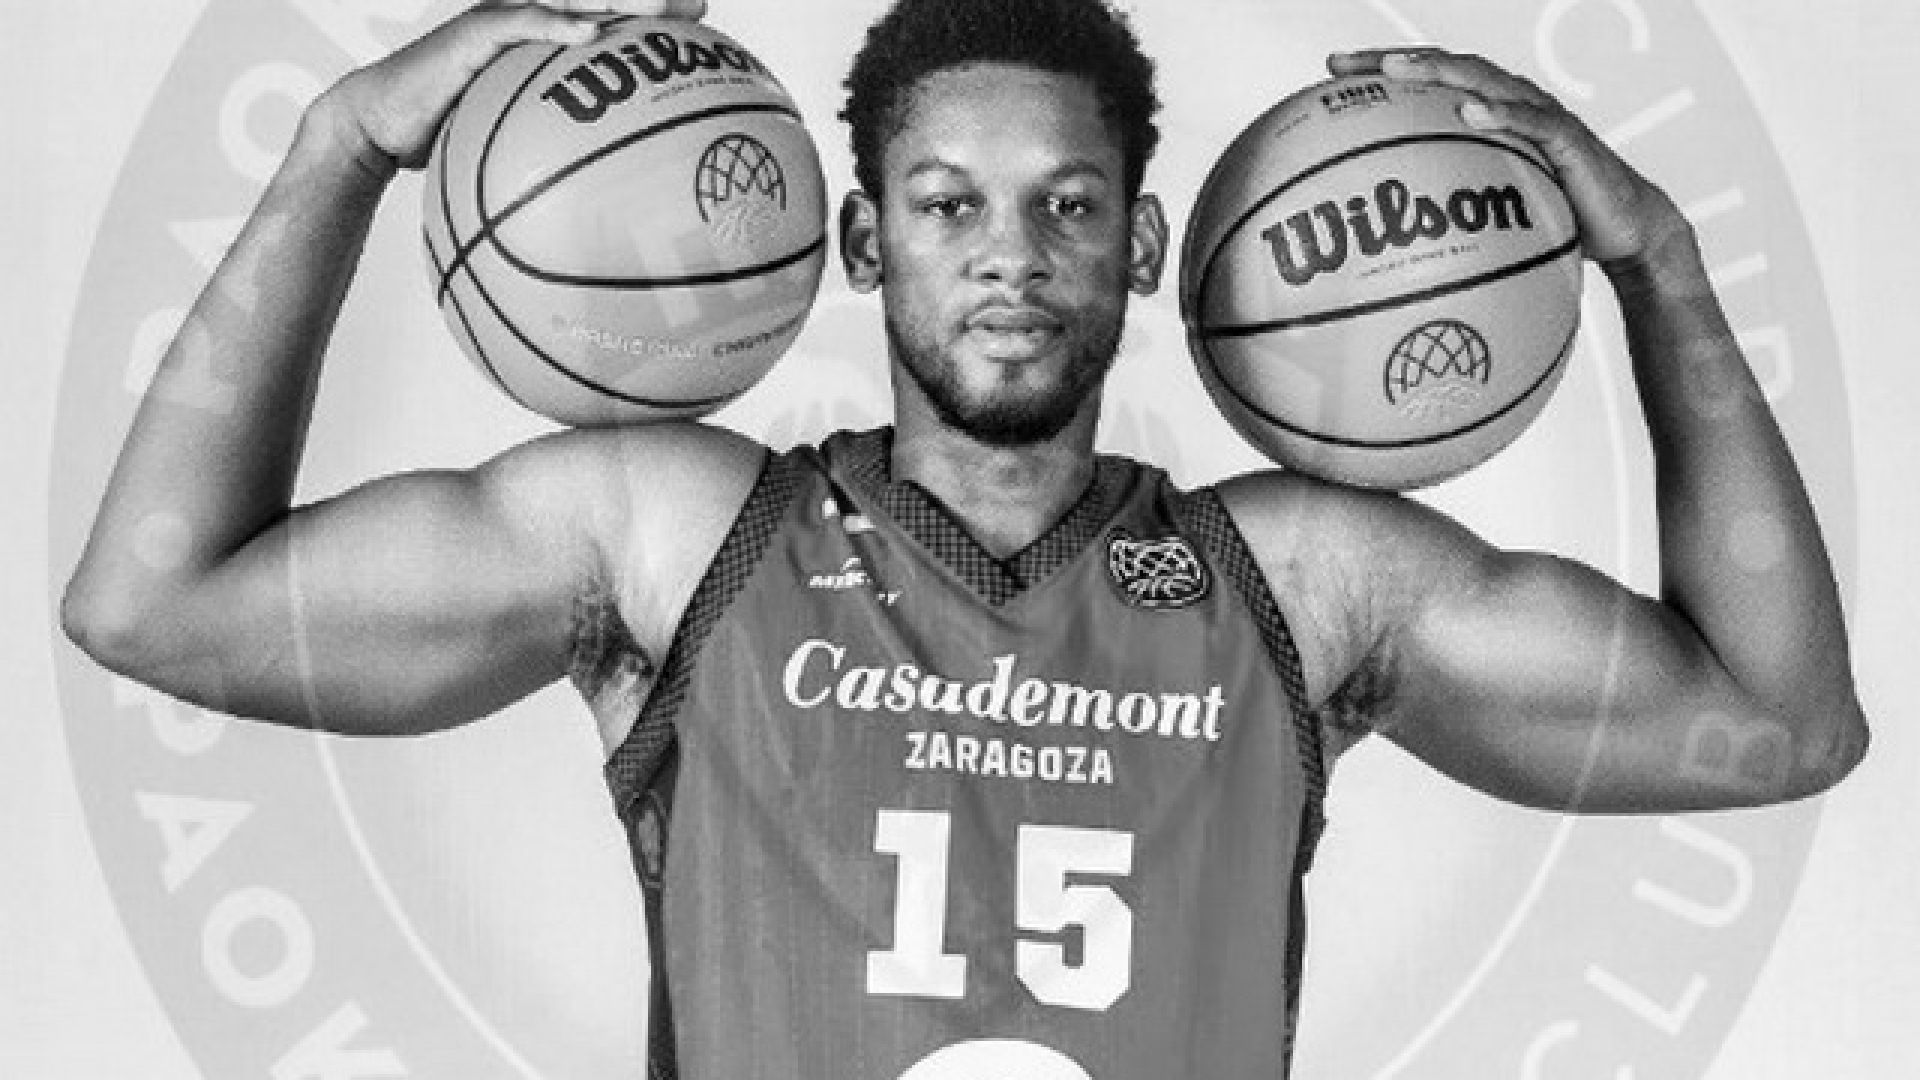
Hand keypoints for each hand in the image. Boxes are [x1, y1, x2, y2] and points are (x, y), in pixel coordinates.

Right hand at [320, 0, 708, 176]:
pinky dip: (553, 25)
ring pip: (566, 0)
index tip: (705, 29)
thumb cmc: (447, 143)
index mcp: (543, 47)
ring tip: (659, 5)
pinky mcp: (471, 33)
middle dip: (650, 1)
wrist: (379, 128)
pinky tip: (589, 33)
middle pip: (599, 3)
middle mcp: (527, 25)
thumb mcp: (512, 155)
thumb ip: (556, 165)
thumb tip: (604, 212)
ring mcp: (499, 23)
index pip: (609, 24)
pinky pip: (517, 24)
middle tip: (701, 8)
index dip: (655, 21)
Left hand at [1328, 49, 1684, 270]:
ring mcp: (1541, 117)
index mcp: (1489, 115)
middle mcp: (1511, 105)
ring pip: (1484, 81)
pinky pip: (1533, 122)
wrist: (1624, 232)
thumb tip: (1386, 251)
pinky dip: (1502, 113)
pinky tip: (1470, 112)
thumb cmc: (1556, 221)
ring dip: (1438, 72)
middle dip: (1394, 61)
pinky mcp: (1569, 140)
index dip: (1381, 71)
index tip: (1331, 72)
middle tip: (1344, 64)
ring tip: (1396, 69)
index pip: (1428, 83)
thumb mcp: (1491, 219)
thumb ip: (1447, 217)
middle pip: (1445, 69)